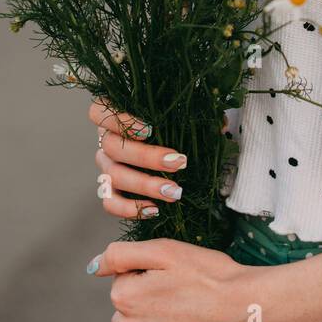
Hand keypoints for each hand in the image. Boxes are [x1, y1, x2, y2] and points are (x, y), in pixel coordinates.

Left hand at [86, 236, 272, 321]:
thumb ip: (122, 254)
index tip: (169, 266)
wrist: (245, 308)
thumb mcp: (165, 250)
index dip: (144, 267)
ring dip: (141, 314)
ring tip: (174, 303)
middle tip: (175, 282)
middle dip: (141, 289)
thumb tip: (93, 267)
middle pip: (124, 300)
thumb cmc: (209, 274)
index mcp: (126, 295)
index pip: (122, 274)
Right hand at [88, 99, 228, 219]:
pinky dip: (130, 208)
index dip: (119, 119)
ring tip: (175, 192)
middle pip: (112, 147)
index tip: (149, 128)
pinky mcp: (111, 191)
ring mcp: (106, 166)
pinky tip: (154, 209)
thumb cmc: (172, 127)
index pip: (98, 112)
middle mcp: (105, 140)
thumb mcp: (182, 114)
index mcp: (114, 114)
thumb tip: (222, 125)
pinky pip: (111, 203)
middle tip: (179, 163)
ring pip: (114, 176)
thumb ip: (196, 114)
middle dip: (147, 157)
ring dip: (145, 185)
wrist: (168, 155)